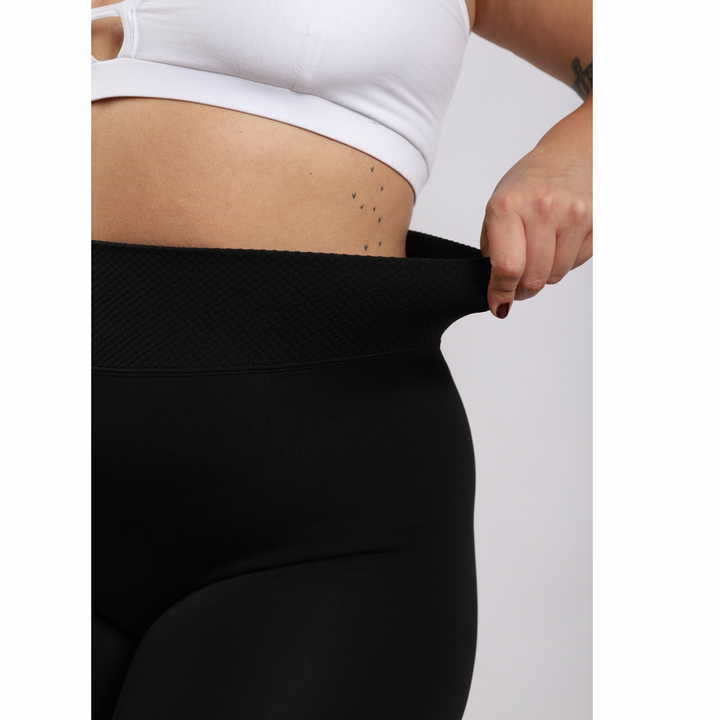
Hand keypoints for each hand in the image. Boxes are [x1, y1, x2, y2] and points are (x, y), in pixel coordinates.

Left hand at [479, 99, 592, 317]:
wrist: (571, 155)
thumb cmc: (528, 184)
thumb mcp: (496, 209)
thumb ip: (493, 250)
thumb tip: (498, 292)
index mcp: (508, 206)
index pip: (507, 267)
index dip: (501, 293)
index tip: (499, 304)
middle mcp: (543, 208)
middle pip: (533, 278)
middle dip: (521, 289)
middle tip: (516, 283)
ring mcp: (574, 214)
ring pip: (555, 275)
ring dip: (543, 275)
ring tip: (537, 253)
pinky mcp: (596, 221)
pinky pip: (576, 264)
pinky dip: (563, 262)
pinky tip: (558, 241)